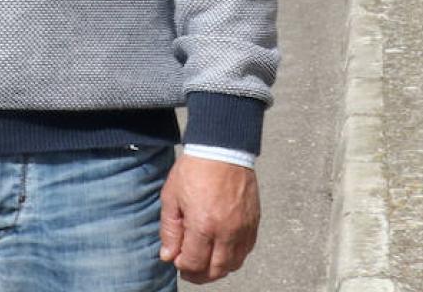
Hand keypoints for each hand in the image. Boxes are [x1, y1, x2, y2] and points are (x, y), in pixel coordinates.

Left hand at [158, 156, 259, 283]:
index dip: (183, 266)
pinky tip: (222, 250)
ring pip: (234, 264)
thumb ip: (169, 230)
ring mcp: (243, 228)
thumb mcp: (171, 197)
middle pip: (216, 270)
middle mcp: (226, 231)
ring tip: (205, 261)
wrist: (222, 149)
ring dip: (218, 268)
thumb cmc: (194, 169)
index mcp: (203, 225)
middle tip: (189, 269)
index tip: (176, 260)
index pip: (194, 263)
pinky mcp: (254, 222)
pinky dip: (235, 256)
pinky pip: (247, 250)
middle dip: (200, 275)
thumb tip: (168, 256)